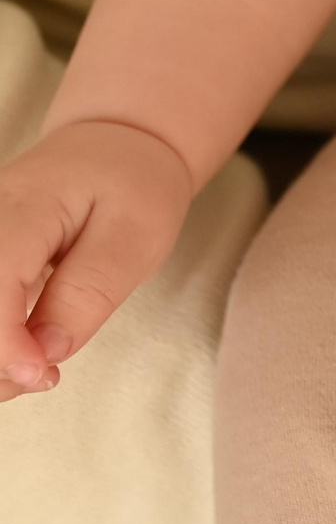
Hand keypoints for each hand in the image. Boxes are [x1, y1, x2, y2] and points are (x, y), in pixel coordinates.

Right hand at [0, 120, 192, 399]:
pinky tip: (19, 356)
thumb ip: (89, 292)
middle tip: (44, 377)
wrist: (113, 147)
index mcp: (20, 208)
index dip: (5, 345)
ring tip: (35, 370)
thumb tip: (45, 354)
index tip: (43, 375)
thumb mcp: (135, 234)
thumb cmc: (133, 185)